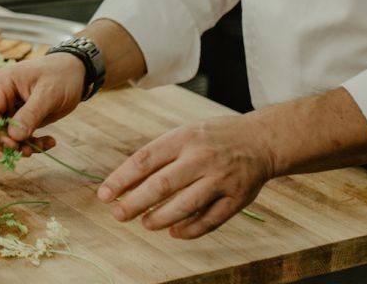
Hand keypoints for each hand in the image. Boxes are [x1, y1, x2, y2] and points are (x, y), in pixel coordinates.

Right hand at [0, 53, 88, 156]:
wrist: (75, 71)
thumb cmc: (61, 75)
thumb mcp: (48, 94)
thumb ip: (31, 114)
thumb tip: (14, 137)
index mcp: (1, 84)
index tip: (14, 144)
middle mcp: (1, 96)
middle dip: (10, 142)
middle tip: (29, 151)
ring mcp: (10, 108)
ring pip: (6, 136)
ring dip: (23, 146)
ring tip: (44, 146)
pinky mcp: (20, 117)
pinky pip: (20, 136)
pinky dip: (32, 143)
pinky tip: (50, 142)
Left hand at [96, 113, 275, 238]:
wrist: (261, 140)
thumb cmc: (213, 138)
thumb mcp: (185, 134)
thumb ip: (158, 156)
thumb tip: (125, 183)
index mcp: (184, 137)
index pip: (144, 160)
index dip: (121, 180)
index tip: (104, 195)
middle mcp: (202, 157)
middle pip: (161, 185)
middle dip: (134, 203)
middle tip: (118, 215)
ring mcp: (221, 179)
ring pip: (184, 206)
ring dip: (160, 219)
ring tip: (145, 223)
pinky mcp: (237, 199)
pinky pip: (209, 221)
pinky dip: (188, 230)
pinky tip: (174, 232)